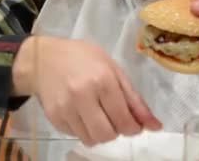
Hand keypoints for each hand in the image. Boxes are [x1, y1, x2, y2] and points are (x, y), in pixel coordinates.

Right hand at [12, 36, 161, 145]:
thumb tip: (155, 125)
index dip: (134, 128)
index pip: (123, 119)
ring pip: (92, 139)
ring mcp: (66, 108)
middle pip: (108, 134)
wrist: (43, 58)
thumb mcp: (113, 69)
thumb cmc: (83, 58)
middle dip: (117, 131)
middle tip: (116, 119)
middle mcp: (82, 96)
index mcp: (102, 80)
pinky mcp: (54, 118)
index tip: (135, 125)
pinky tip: (83, 113)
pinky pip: (77, 136)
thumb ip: (134, 98)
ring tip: (100, 115)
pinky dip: (85, 130)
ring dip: (101, 133)